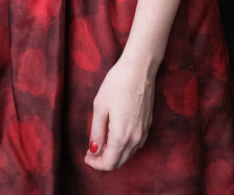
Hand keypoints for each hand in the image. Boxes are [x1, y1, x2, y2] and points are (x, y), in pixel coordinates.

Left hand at [84, 56, 155, 170]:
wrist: (140, 69)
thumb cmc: (117, 84)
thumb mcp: (100, 106)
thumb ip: (96, 132)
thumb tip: (93, 150)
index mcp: (121, 136)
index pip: (109, 163)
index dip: (96, 164)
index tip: (86, 157)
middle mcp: (135, 139)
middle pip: (119, 161)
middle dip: (104, 161)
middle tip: (91, 151)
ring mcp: (143, 132)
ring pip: (128, 154)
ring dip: (114, 154)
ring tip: (101, 142)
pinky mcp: (147, 125)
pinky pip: (135, 145)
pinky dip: (124, 147)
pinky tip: (115, 135)